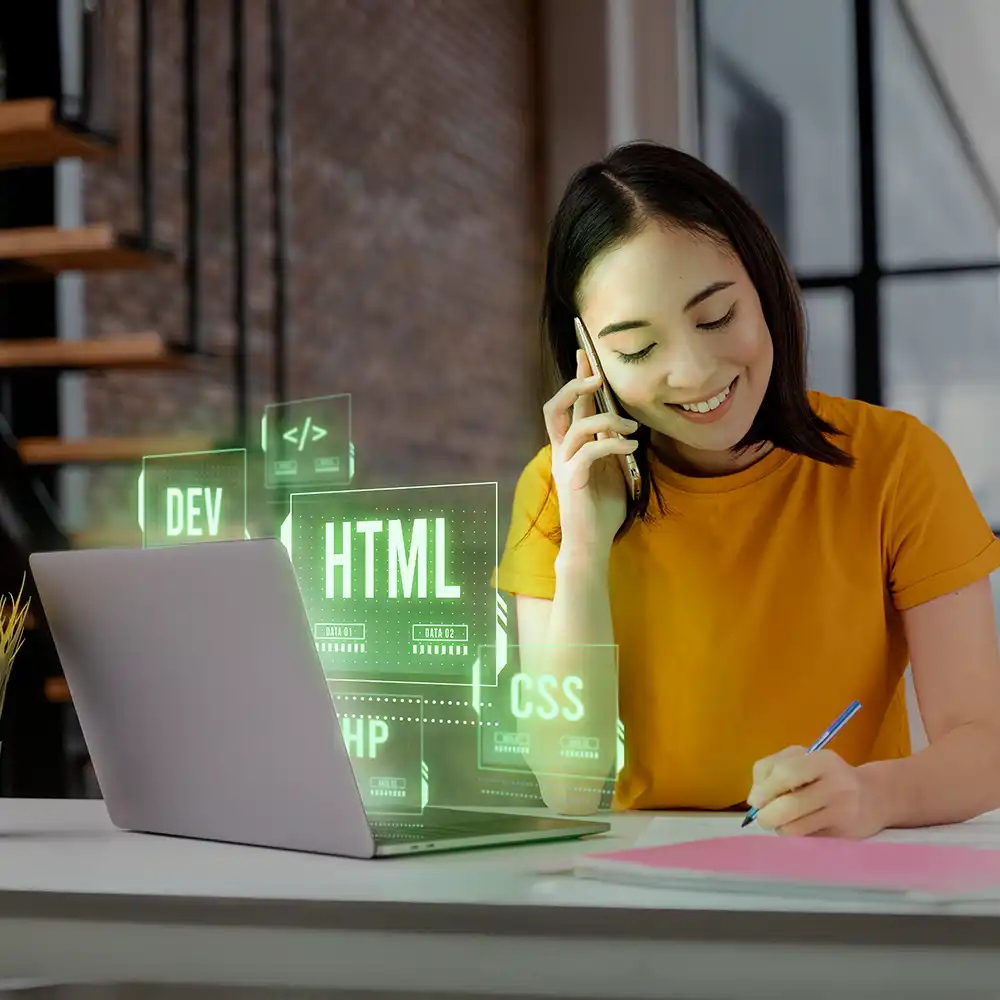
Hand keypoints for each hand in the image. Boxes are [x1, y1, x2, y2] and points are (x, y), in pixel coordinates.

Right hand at [543, 349, 638, 553]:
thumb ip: (612, 445)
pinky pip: (590, 451)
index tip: (586, 355)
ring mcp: (564, 465)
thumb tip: (624, 421)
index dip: (577, 379)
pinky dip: (613, 443)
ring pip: (575, 426)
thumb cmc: (602, 509)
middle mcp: (561, 452)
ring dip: (607, 420)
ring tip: (631, 427)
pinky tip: (631, 445)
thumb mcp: (613, 469)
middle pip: (555, 408)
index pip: (570, 406)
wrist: (591, 543)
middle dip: (576, 387)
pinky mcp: (573, 480)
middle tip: (598, 378)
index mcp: (569, 447)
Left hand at [746, 746, 885, 838]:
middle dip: (767, 815)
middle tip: (763, 818)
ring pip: (796, 828)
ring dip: (781, 828)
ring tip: (783, 822)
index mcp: (823, 760)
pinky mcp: (845, 835)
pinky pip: (808, 840)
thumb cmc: (826, 776)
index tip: (755, 800)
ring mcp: (843, 812)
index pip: (786, 773)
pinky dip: (797, 837)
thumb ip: (770, 769)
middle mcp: (837, 785)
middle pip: (790, 805)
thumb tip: (754, 799)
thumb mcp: (801, 760)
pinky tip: (802, 827)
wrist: (873, 797)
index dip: (765, 789)